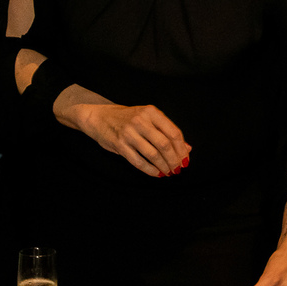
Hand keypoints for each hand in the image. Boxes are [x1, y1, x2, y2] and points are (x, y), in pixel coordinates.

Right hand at [73, 102, 190, 176]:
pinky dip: (150, 170)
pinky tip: (156, 173)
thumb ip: (167, 131)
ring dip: (164, 166)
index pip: (174, 132)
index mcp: (151, 112)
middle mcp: (141, 121)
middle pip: (165, 145)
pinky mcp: (119, 145)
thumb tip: (187, 148)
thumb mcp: (148, 119)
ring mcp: (129, 133)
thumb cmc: (127, 119)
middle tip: (178, 168)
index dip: (182, 149)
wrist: (99, 117)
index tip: (185, 159)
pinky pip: (139, 161)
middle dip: (174, 160)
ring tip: (168, 172)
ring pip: (153, 154)